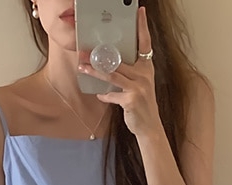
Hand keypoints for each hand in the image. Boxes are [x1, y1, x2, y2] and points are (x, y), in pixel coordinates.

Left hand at [77, 7, 160, 139]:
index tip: (140, 12)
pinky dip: (104, 95)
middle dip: (101, 55)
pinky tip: (100, 95)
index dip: (142, 27)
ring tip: (83, 67)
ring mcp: (138, 86)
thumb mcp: (139, 85)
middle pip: (120, 59)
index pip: (145, 42)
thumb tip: (109, 69)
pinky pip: (112, 94)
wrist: (149, 126)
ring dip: (95, 71)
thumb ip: (128, 75)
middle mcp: (144, 74)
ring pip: (112, 74)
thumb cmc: (141, 105)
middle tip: (85, 51)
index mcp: (146, 67)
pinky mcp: (131, 99)